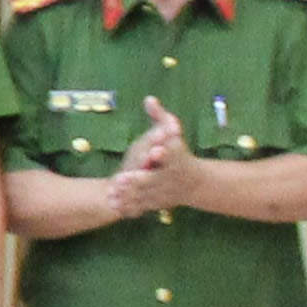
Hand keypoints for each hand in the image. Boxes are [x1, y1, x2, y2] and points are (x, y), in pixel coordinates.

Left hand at [104, 97, 197, 220]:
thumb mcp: (172, 132)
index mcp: (177, 158)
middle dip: (139, 179)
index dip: (163, 154)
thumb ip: (160, 117)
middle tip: (122, 178)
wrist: (194, 183)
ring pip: (146, 195)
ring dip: (129, 196)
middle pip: (155, 178)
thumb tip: (149, 98)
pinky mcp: (158, 204)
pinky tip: (114, 206)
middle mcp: (171, 177)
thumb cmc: (179, 153)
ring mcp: (165, 192)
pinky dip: (129, 207)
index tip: (154, 151)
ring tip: (112, 193)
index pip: (171, 155)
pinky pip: (142, 206)